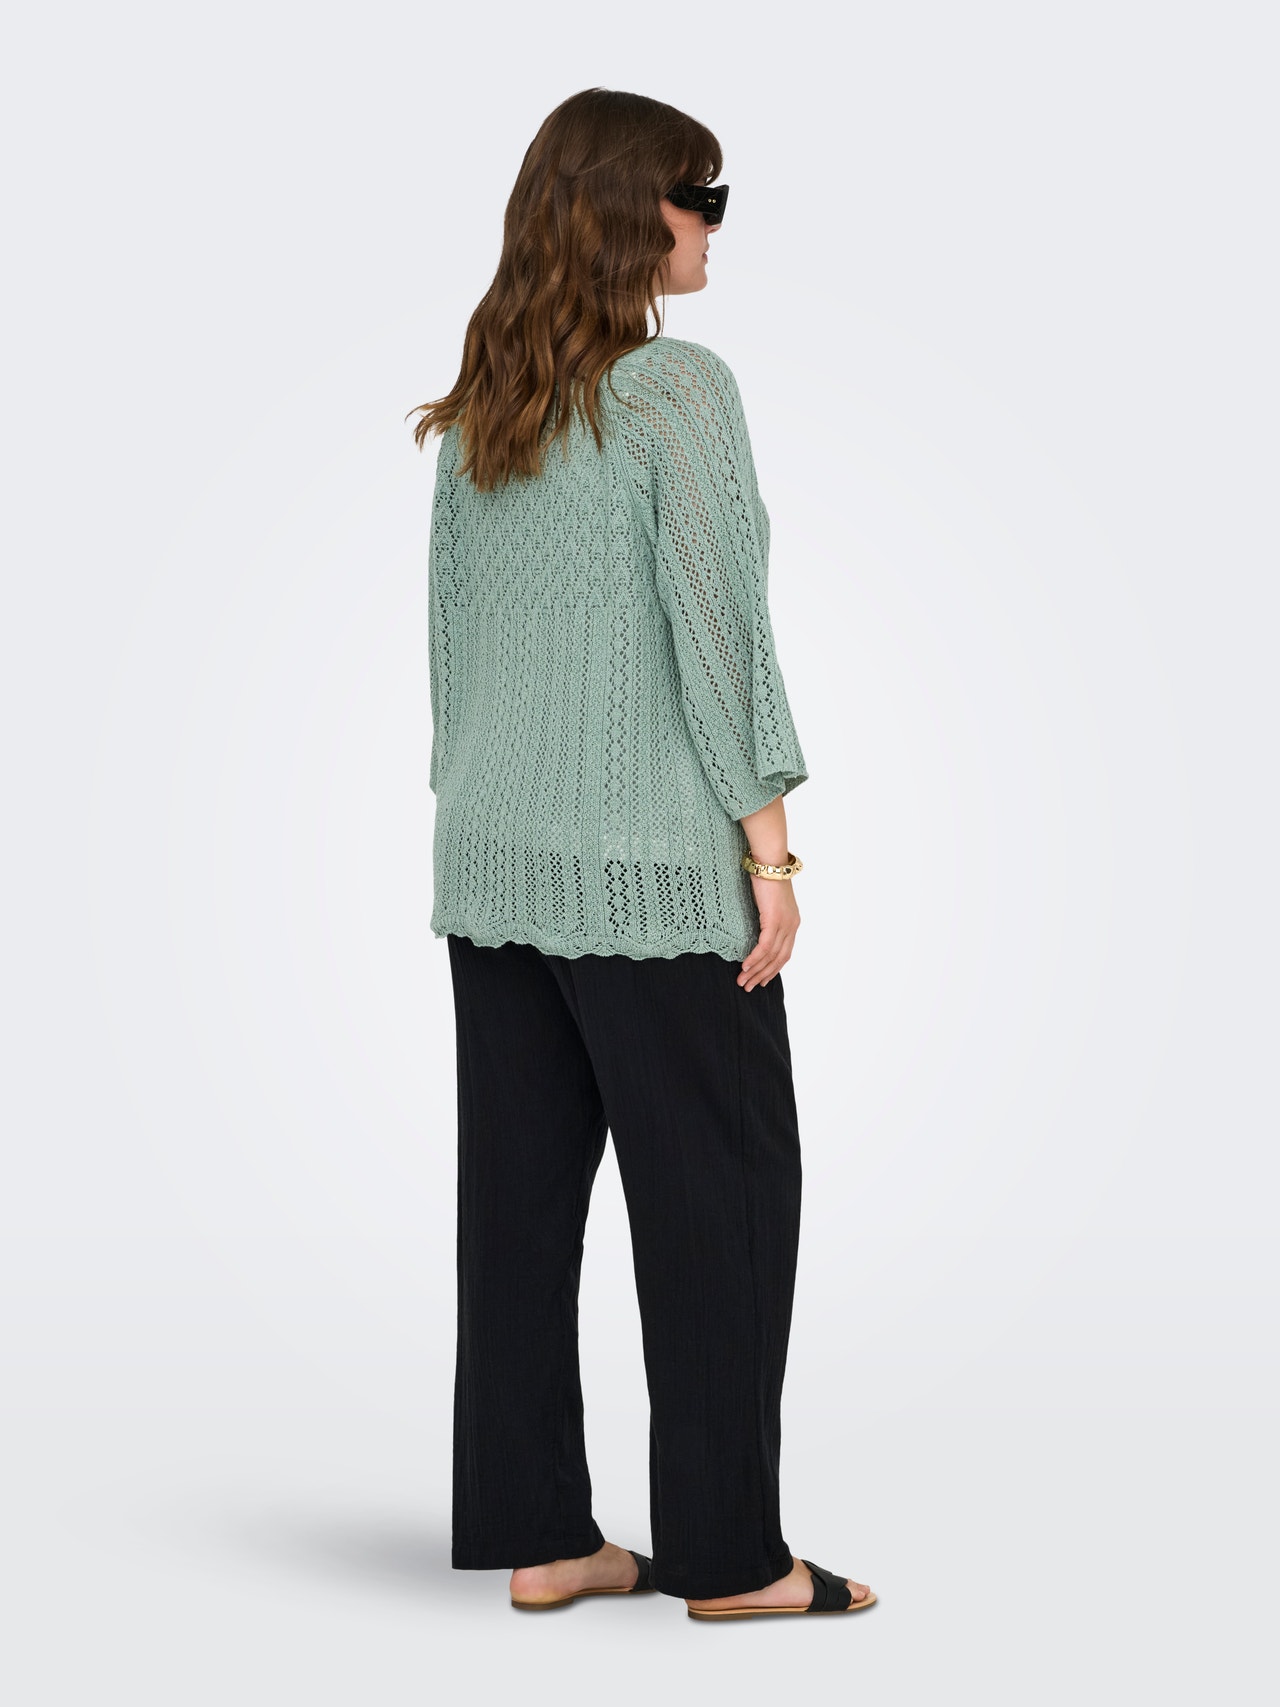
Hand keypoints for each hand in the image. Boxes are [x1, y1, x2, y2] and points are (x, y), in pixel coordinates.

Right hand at [738, 873, 798, 989]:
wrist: (769, 861)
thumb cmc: (765, 876)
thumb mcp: (767, 901)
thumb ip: (765, 916)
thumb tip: (754, 928)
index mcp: (792, 922)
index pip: (785, 953)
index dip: (773, 969)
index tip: (761, 980)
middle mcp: (792, 925)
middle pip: (779, 959)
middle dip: (763, 975)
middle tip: (749, 987)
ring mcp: (785, 923)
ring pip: (771, 956)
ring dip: (756, 971)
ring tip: (743, 981)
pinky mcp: (774, 920)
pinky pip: (765, 946)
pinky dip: (755, 959)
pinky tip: (745, 966)